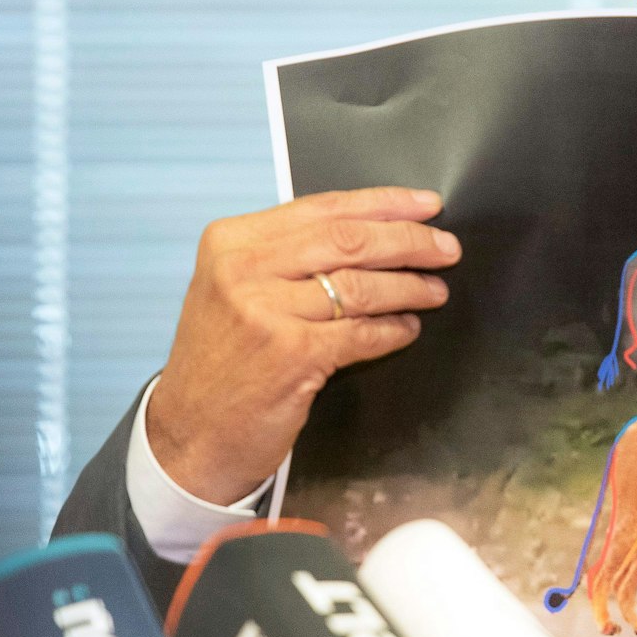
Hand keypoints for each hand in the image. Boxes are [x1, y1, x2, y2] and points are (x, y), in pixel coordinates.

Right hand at [147, 187, 461, 502]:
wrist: (190, 432)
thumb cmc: (223, 359)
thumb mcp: (235, 288)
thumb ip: (288, 255)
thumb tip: (373, 230)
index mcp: (231, 241)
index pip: (323, 208)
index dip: (385, 204)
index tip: (426, 205)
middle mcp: (243, 269)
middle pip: (349, 240)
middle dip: (409, 241)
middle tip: (446, 249)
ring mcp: (265, 312)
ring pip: (360, 286)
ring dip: (409, 287)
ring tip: (435, 290)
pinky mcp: (292, 355)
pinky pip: (362, 333)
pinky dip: (393, 330)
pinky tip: (408, 328)